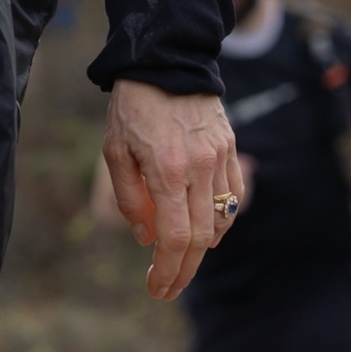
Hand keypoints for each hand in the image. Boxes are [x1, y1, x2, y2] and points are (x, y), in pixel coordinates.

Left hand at [102, 80, 241, 300]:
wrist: (166, 62)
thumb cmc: (133, 107)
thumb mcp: (115, 150)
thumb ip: (131, 198)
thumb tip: (146, 239)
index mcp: (166, 168)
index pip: (174, 237)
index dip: (168, 270)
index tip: (156, 289)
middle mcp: (199, 167)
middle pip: (200, 239)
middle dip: (183, 271)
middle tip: (167, 289)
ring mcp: (220, 158)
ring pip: (220, 222)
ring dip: (201, 249)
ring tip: (178, 260)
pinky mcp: (231, 149)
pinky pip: (235, 197)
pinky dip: (222, 222)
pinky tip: (204, 232)